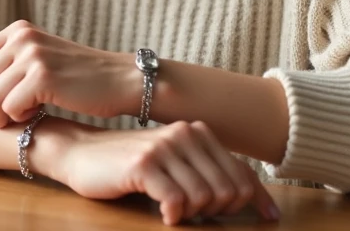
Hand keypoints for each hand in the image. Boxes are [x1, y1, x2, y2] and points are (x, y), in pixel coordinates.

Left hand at [0, 20, 130, 126]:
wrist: (121, 80)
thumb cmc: (81, 78)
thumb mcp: (42, 58)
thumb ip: (12, 62)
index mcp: (18, 30)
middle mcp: (21, 37)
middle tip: (14, 116)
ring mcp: (32, 54)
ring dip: (5, 115)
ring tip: (30, 112)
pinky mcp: (43, 75)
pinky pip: (10, 107)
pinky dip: (21, 118)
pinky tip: (41, 112)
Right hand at [53, 121, 280, 225]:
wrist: (81, 154)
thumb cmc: (130, 165)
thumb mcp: (175, 163)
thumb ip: (208, 172)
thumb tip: (253, 199)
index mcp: (197, 132)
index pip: (242, 172)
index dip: (257, 199)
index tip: (269, 218)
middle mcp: (185, 134)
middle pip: (228, 190)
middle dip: (218, 211)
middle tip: (195, 214)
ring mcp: (163, 147)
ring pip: (204, 197)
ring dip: (193, 214)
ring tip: (175, 211)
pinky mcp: (143, 165)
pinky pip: (176, 201)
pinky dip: (173, 215)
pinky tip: (163, 214)